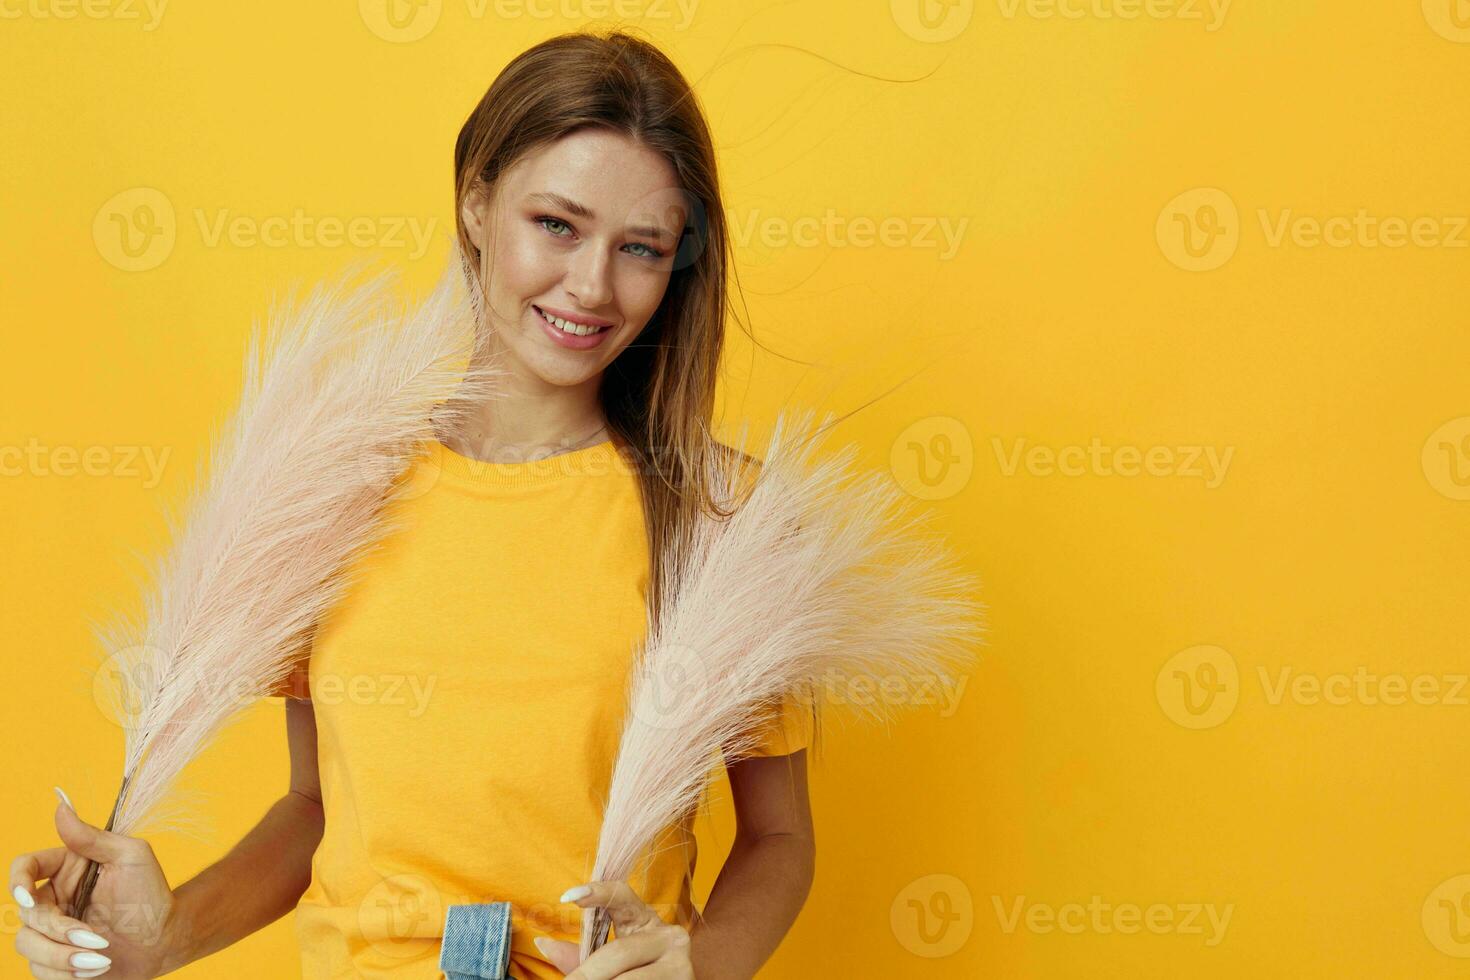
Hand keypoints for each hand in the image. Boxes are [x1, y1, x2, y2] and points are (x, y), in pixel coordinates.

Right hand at [8, 789, 179, 979]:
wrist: (165, 939)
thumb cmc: (152, 894)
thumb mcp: (130, 856)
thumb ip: (92, 837)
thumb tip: (61, 806)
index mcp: (66, 868)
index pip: (25, 867)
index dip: (17, 882)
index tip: (28, 898)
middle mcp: (53, 898)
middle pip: (27, 913)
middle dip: (60, 931)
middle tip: (97, 940)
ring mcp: (51, 929)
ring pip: (28, 944)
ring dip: (62, 957)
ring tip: (101, 959)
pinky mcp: (54, 958)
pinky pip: (39, 969)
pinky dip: (64, 974)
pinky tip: (96, 970)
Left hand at [535, 880, 693, 979]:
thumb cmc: (638, 972)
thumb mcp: (614, 960)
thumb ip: (581, 956)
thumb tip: (544, 944)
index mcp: (646, 920)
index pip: (622, 896)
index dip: (598, 893)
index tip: (567, 896)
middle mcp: (670, 936)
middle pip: (618, 952)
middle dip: (587, 973)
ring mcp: (680, 963)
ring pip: (628, 979)